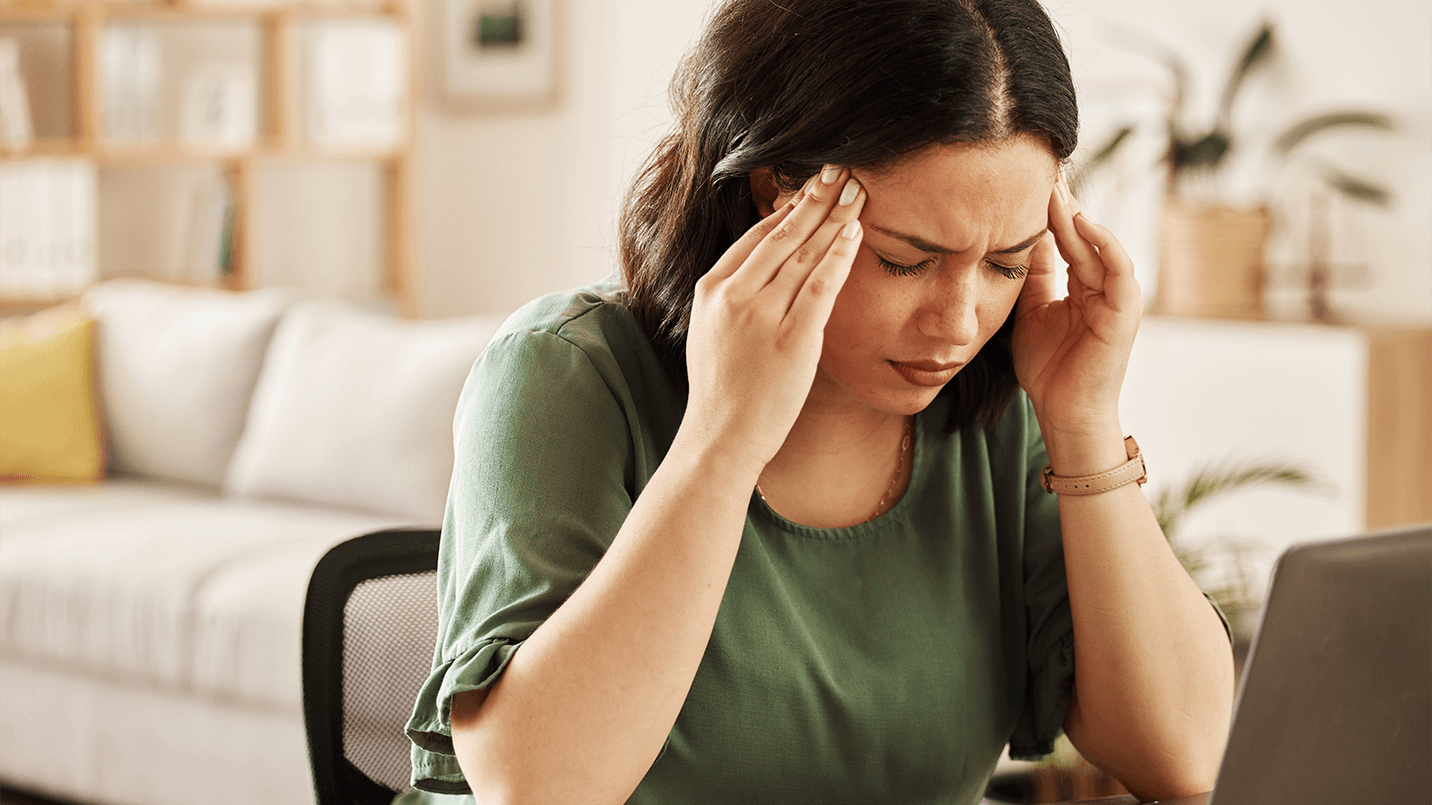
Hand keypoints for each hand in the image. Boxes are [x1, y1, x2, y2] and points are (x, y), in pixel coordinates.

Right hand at [682, 165, 866, 477]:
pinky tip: (854, 233)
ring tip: (856, 191)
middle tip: (841, 170)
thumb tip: (762, 268)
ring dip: (834, 219)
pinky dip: (838, 256)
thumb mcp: (710, 332)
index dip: (788, 209)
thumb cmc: (722, 391)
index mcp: (711, 290)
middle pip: (782, 236)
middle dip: (815, 199)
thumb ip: (731, 297)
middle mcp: (734, 296)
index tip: (811, 189)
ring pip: (804, 255)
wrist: (721, 437)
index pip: (755, 237)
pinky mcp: (791, 338)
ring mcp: (761, 316)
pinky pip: (820, 287)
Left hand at [1012, 173, 1141, 440]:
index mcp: (1080, 284)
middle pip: (1081, 234)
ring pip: (1097, 245)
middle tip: (1041, 169)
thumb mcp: (1030, 310)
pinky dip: (1104, 244)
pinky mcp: (1126, 311)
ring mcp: (1116, 296)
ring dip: (1076, 217)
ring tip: (1055, 190)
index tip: (1026, 181)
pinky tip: (1082, 223)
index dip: (1048, 210)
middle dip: (1062, 203)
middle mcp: (1101, 285)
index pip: (1065, 237)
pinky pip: (1119, 268)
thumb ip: (1031, 274)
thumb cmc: (1047, 368)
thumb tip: (1018, 235)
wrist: (1063, 412)